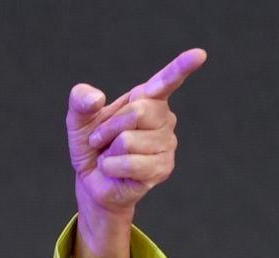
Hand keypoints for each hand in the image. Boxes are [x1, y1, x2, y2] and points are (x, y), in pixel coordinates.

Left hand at [65, 48, 205, 220]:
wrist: (93, 181)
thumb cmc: (92, 145)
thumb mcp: (79, 118)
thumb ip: (80, 100)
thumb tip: (97, 98)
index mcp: (147, 98)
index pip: (166, 80)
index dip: (182, 67)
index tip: (199, 54)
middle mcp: (164, 118)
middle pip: (138, 111)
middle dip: (109, 127)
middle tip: (101, 139)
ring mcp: (167, 144)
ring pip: (130, 140)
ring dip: (110, 151)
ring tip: (113, 156)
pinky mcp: (164, 168)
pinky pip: (132, 163)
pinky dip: (113, 167)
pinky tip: (116, 170)